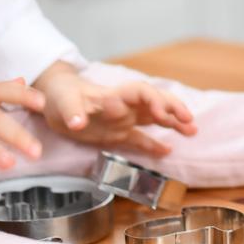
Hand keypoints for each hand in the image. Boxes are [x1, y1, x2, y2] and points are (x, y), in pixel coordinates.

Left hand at [31, 61, 194, 158]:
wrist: (51, 101)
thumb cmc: (58, 96)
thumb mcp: (62, 102)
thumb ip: (72, 111)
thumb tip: (78, 123)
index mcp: (113, 95)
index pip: (141, 92)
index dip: (155, 100)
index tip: (162, 114)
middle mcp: (123, 106)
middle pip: (154, 102)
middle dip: (172, 108)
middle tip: (189, 121)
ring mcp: (122, 119)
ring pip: (153, 118)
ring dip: (172, 122)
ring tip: (192, 131)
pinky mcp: (116, 133)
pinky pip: (139, 138)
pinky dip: (153, 144)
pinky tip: (168, 150)